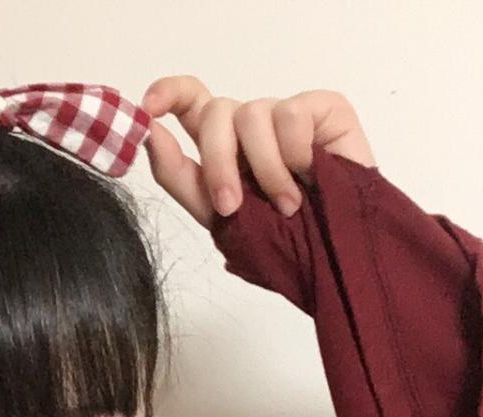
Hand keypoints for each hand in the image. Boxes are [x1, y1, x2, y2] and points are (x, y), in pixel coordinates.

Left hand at [138, 76, 377, 229]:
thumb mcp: (218, 216)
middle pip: (215, 111)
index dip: (168, 94)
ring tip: (286, 205)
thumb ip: (180, 176)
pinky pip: (292, 114)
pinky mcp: (322, 107)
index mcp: (223, 145)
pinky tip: (311, 176)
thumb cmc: (280, 240)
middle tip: (231, 206)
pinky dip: (296, 154)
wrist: (334, 257)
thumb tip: (150, 135)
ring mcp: (285, 114)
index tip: (148, 109)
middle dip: (218, 162)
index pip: (190, 102)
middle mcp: (250, 125)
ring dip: (265, 170)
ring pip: (252, 114)